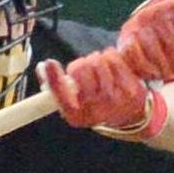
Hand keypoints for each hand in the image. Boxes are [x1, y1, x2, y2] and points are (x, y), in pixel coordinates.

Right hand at [37, 50, 166, 137]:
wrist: (129, 114)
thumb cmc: (94, 103)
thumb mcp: (73, 102)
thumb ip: (56, 86)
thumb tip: (42, 66)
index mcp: (77, 116)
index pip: (61, 97)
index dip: (54, 79)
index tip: (49, 63)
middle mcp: (95, 110)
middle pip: (80, 70)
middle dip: (81, 64)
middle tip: (84, 68)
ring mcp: (115, 99)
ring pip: (98, 61)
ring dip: (96, 59)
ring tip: (99, 68)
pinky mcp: (131, 88)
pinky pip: (114, 59)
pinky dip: (110, 56)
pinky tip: (111, 64)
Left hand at [117, 0, 173, 80]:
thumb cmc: (161, 28)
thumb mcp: (144, 42)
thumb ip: (139, 61)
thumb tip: (141, 88)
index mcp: (129, 31)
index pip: (133, 55)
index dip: (147, 70)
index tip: (159, 75)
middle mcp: (140, 20)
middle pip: (152, 51)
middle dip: (165, 67)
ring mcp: (157, 12)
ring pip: (169, 43)